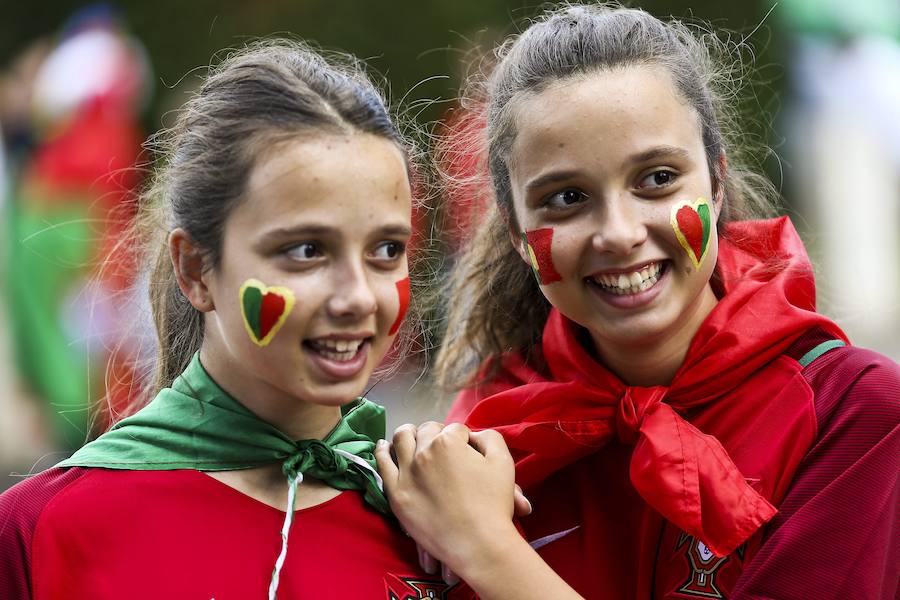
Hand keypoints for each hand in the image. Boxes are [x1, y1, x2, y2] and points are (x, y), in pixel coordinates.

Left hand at [375, 422, 523, 579]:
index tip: (468, 450)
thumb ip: (489, 438)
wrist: (478, 543)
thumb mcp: (502, 462)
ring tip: (412, 435)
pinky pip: (383, 465)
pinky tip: (384, 446)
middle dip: (437, 433)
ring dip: (409, 434)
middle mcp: (424, 452)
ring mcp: (407, 473)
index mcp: (449, 442)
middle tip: (444, 445)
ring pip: (402, 440)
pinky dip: (382, 451)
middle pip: (427, 431)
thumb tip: (474, 435)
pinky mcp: (396, 493)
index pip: (455, 429)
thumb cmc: (493, 503)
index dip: (464, 438)